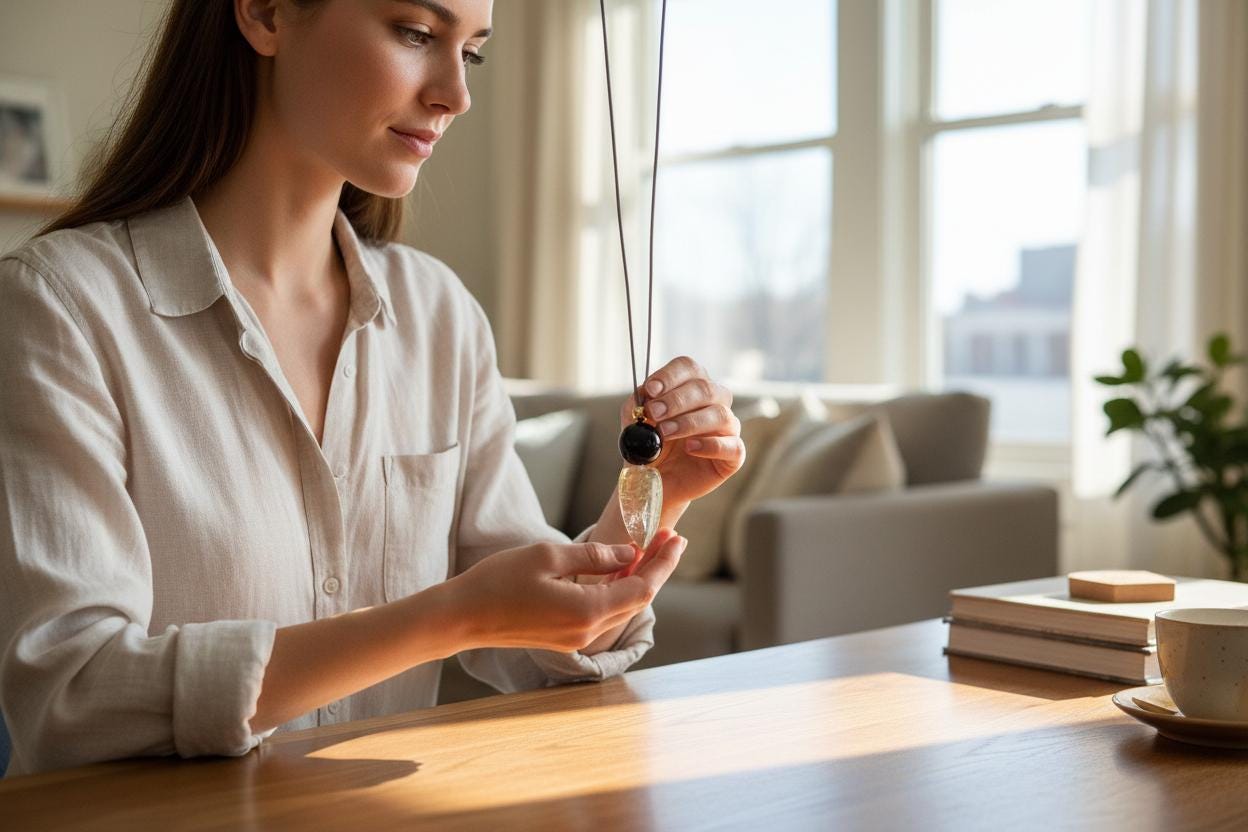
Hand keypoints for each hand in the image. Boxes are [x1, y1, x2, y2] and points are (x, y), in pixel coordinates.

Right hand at [447, 533, 686, 653]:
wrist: (461, 617)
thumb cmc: (498, 581)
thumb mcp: (548, 556)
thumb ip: (594, 556)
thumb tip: (630, 554)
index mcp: (588, 611)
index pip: (643, 588)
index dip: (664, 563)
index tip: (677, 538)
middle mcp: (588, 631)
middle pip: (638, 599)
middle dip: (658, 567)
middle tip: (670, 537)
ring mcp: (577, 638)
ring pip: (622, 607)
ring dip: (639, 578)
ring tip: (651, 549)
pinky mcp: (565, 637)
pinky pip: (603, 612)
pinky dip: (617, 590)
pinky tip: (620, 570)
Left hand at [621, 356, 745, 508]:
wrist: (654, 480)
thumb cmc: (650, 446)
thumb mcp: (635, 423)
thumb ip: (637, 406)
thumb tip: (644, 394)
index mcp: (691, 387)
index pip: (689, 368)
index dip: (670, 375)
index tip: (651, 389)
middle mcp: (713, 403)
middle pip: (705, 388)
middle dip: (677, 400)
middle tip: (654, 413)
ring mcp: (726, 429)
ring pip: (720, 414)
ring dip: (689, 422)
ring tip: (664, 433)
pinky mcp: (733, 455)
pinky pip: (733, 445)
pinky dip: (711, 445)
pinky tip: (690, 449)